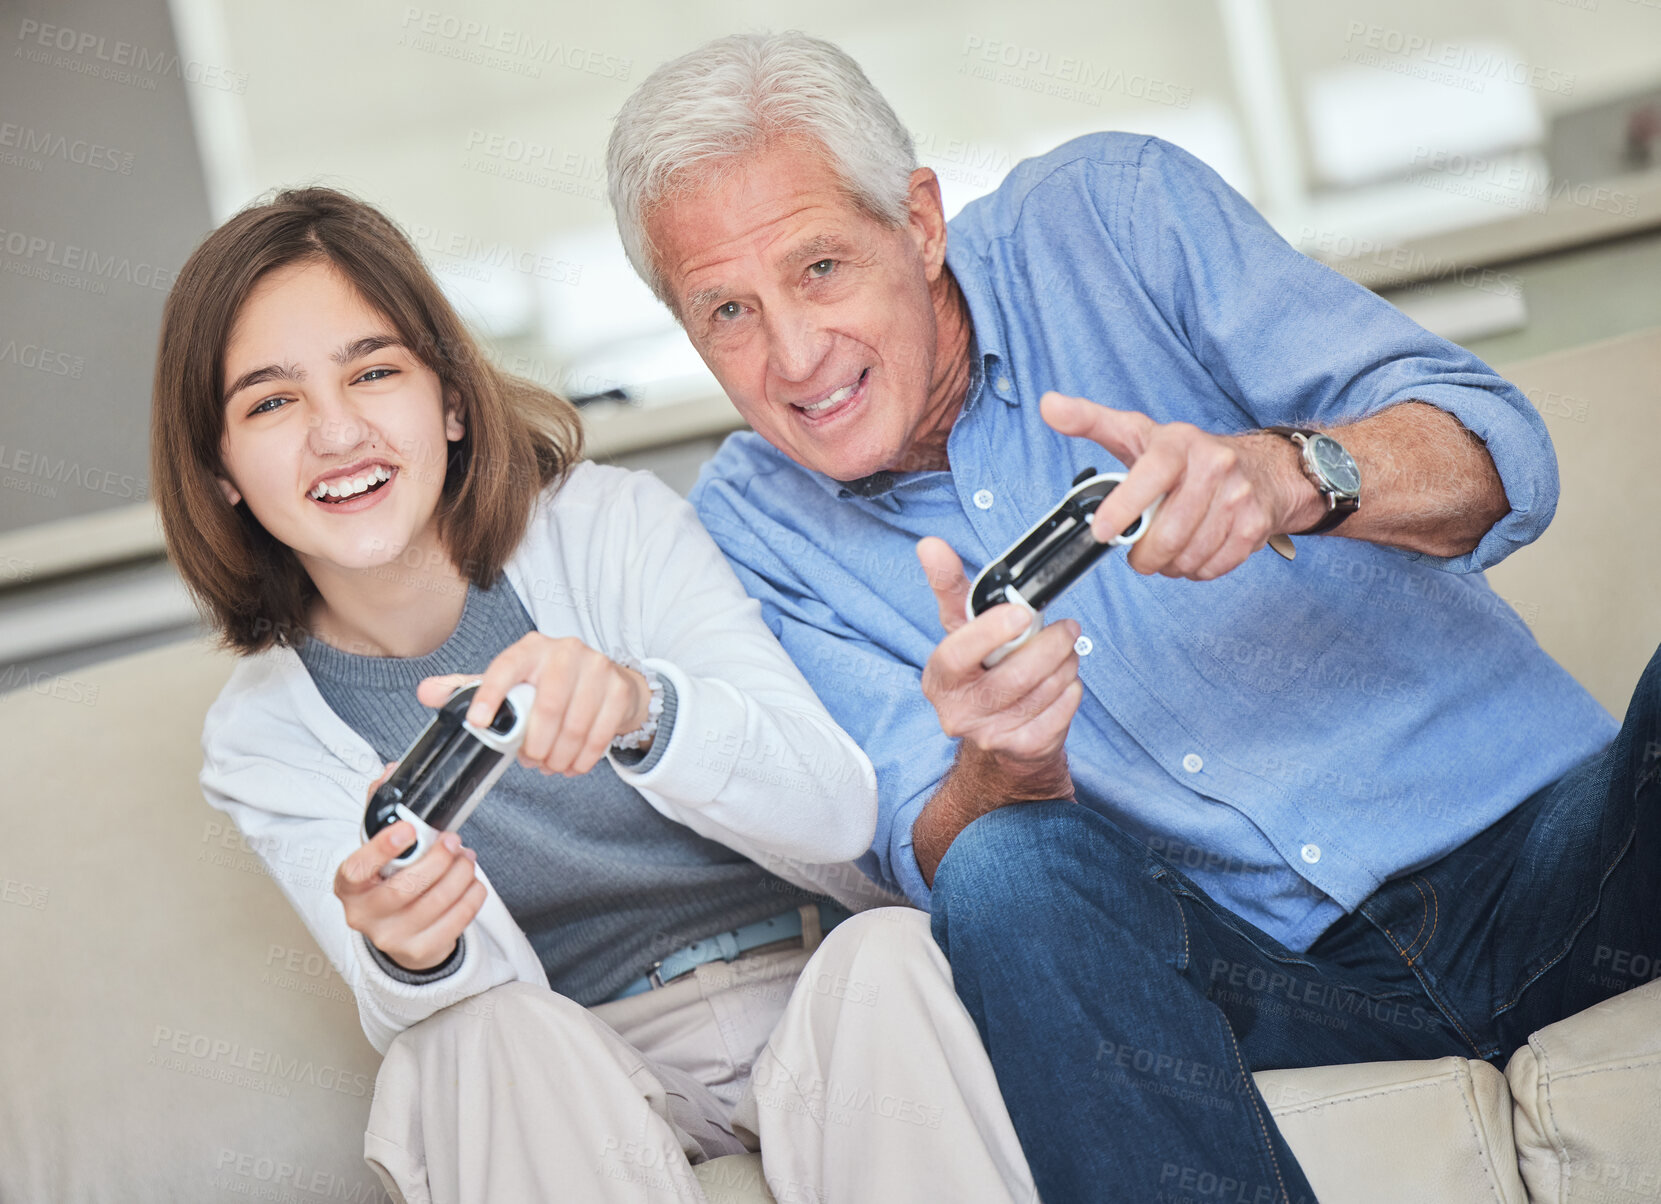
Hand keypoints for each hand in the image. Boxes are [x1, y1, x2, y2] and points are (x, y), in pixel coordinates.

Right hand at [334, 761, 484, 971]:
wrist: (397, 931)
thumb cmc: (387, 881)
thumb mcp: (377, 850)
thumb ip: (382, 809)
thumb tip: (391, 770)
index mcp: (349, 886)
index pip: (357, 869)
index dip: (381, 849)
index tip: (407, 828)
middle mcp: (365, 916)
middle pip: (406, 887)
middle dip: (438, 859)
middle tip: (454, 841)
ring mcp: (392, 937)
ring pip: (436, 903)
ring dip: (460, 875)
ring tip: (467, 859)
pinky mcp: (420, 950)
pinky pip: (456, 922)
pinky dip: (471, 896)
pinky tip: (472, 882)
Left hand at [418, 633, 652, 777]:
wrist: (608, 679)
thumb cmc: (550, 682)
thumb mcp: (511, 680)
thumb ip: (468, 688)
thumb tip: (425, 693)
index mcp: (531, 648)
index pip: (506, 667)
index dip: (490, 694)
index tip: (477, 723)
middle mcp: (565, 651)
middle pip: (546, 707)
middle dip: (535, 745)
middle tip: (530, 762)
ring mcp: (596, 667)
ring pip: (574, 725)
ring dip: (559, 756)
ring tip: (550, 766)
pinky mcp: (618, 689)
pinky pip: (600, 734)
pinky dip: (583, 758)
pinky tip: (573, 765)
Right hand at [915, 536, 1080, 797]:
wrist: (997, 731)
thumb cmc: (981, 668)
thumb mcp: (962, 629)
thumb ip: (949, 586)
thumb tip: (930, 545)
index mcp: (939, 677)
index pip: (956, 655)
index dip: (989, 633)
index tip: (1020, 612)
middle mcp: (958, 712)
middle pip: (1014, 676)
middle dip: (1050, 645)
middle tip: (1067, 627)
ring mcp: (991, 735)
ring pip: (1045, 691)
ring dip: (1066, 664)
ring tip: (1065, 652)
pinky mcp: (1023, 749)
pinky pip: (1062, 710)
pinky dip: (1072, 689)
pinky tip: (1064, 681)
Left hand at [1040, 392, 1321, 579]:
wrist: (1261, 468)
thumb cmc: (1187, 456)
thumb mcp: (1137, 433)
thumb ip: (1090, 422)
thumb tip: (1049, 405)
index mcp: (1178, 442)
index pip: (1151, 474)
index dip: (1124, 508)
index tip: (1102, 532)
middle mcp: (1214, 464)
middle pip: (1168, 532)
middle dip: (1144, 554)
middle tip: (1138, 552)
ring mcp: (1238, 496)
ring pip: (1189, 555)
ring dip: (1170, 564)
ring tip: (1167, 549)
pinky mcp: (1254, 525)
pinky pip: (1212, 567)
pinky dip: (1195, 569)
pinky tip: (1193, 552)